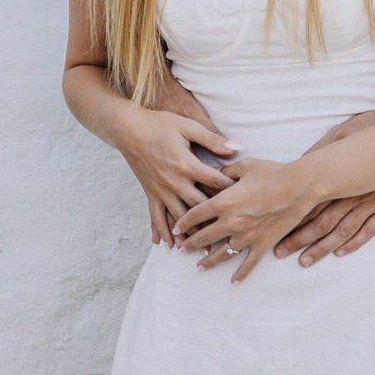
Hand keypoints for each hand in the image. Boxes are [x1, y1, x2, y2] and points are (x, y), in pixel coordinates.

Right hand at [114, 105, 240, 246]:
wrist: (128, 129)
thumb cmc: (160, 124)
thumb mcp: (188, 126)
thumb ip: (212, 139)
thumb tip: (235, 148)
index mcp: (186, 164)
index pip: (215, 182)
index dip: (231, 190)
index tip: (245, 199)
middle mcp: (173, 181)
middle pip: (199, 206)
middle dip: (215, 220)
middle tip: (231, 234)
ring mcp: (160, 189)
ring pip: (178, 217)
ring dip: (191, 234)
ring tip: (203, 250)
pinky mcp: (150, 192)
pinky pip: (156, 216)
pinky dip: (162, 232)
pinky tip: (167, 245)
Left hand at [173, 159, 316, 282]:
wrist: (299, 186)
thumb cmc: (273, 172)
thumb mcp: (245, 165)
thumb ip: (226, 172)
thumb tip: (215, 174)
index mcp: (224, 201)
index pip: (196, 214)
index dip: (183, 222)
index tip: (176, 228)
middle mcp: (232, 222)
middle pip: (204, 236)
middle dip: (191, 244)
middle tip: (182, 249)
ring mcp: (247, 235)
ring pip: (223, 254)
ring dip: (208, 261)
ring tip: (198, 267)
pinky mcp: (263, 243)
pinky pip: (249, 263)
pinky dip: (241, 274)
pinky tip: (233, 283)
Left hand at [273, 100, 374, 266]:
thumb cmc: (372, 129)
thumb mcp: (342, 133)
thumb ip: (321, 150)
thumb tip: (300, 163)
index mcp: (340, 178)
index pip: (311, 204)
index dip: (293, 219)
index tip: (277, 232)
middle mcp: (354, 194)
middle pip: (323, 222)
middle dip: (300, 239)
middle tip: (282, 252)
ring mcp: (371, 202)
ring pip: (344, 230)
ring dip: (323, 247)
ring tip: (306, 260)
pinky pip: (371, 229)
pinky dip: (356, 243)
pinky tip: (341, 252)